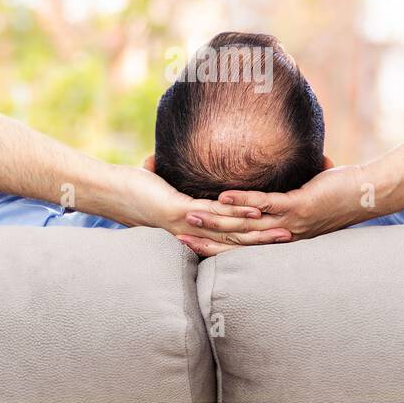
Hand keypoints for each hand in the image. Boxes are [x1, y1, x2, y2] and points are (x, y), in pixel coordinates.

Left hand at [109, 166, 291, 253]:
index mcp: (191, 227)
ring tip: (285, 230)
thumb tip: (161, 162)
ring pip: (229, 230)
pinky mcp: (179, 212)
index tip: (278, 235)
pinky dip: (236, 212)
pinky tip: (256, 209)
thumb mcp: (156, 183)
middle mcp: (192, 231)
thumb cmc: (131, 188)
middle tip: (293, 239)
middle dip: (264, 240)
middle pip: (235, 240)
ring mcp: (187, 224)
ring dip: (258, 231)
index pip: (228, 236)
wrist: (110, 190)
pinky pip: (214, 214)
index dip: (253, 237)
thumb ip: (165, 175)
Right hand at [178, 165, 367, 255]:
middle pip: (238, 241)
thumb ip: (295, 187)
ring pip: (245, 225)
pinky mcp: (298, 206)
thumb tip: (290, 168)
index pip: (243, 245)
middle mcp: (283, 234)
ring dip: (216, 219)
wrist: (367, 194)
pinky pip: (265, 204)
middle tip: (178, 234)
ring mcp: (290, 222)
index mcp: (283, 235)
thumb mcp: (311, 193)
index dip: (217, 244)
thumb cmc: (341, 192)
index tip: (190, 241)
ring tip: (189, 213)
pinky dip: (242, 201)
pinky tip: (222, 196)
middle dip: (208, 237)